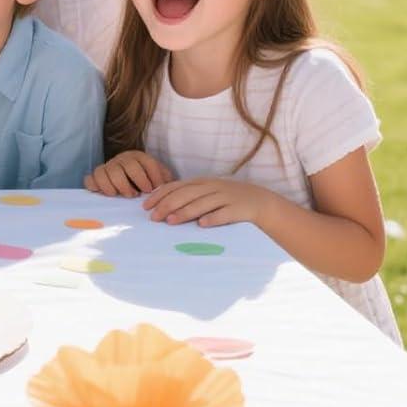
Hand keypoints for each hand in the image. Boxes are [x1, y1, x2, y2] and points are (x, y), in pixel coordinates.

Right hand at [85, 151, 172, 196]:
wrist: (124, 178)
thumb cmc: (143, 180)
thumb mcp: (157, 176)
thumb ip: (165, 179)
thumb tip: (169, 185)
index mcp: (138, 156)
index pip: (147, 162)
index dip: (152, 176)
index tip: (153, 189)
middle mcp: (121, 159)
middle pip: (127, 165)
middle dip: (135, 181)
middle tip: (138, 194)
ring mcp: (107, 166)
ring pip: (107, 171)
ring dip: (117, 185)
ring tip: (125, 195)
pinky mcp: (95, 176)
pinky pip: (90, 179)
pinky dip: (96, 186)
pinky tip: (107, 194)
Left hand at [142, 177, 270, 227]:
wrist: (260, 201)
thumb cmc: (227, 199)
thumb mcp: (207, 193)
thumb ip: (188, 196)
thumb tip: (162, 204)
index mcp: (202, 182)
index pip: (176, 186)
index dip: (160, 195)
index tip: (146, 206)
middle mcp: (212, 187)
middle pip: (186, 194)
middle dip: (167, 205)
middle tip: (154, 217)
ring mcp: (226, 197)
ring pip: (202, 204)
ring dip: (185, 212)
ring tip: (170, 221)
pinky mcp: (239, 209)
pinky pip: (224, 214)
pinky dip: (213, 218)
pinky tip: (202, 225)